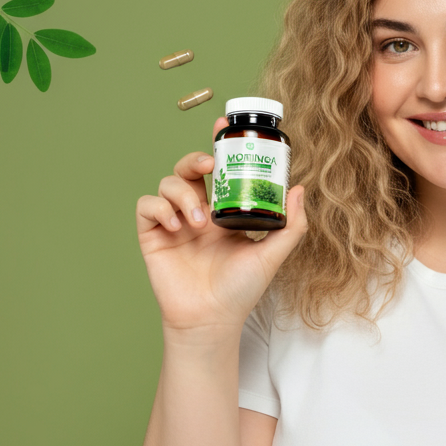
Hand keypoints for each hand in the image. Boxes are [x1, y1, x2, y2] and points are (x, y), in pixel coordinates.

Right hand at [135, 117, 306, 332]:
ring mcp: (174, 222)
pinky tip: (178, 226)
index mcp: (224, 211)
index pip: (219, 170)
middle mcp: (198, 212)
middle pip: (188, 168)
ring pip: (168, 183)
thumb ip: (292, 225)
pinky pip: (147, 206)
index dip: (218, 144)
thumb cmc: (241, 290)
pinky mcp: (153, 235)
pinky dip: (160, 208)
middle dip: (195, 158)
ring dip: (182, 194)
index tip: (225, 126)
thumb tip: (299, 188)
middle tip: (207, 165)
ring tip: (198, 222)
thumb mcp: (273, 254)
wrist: (212, 318)